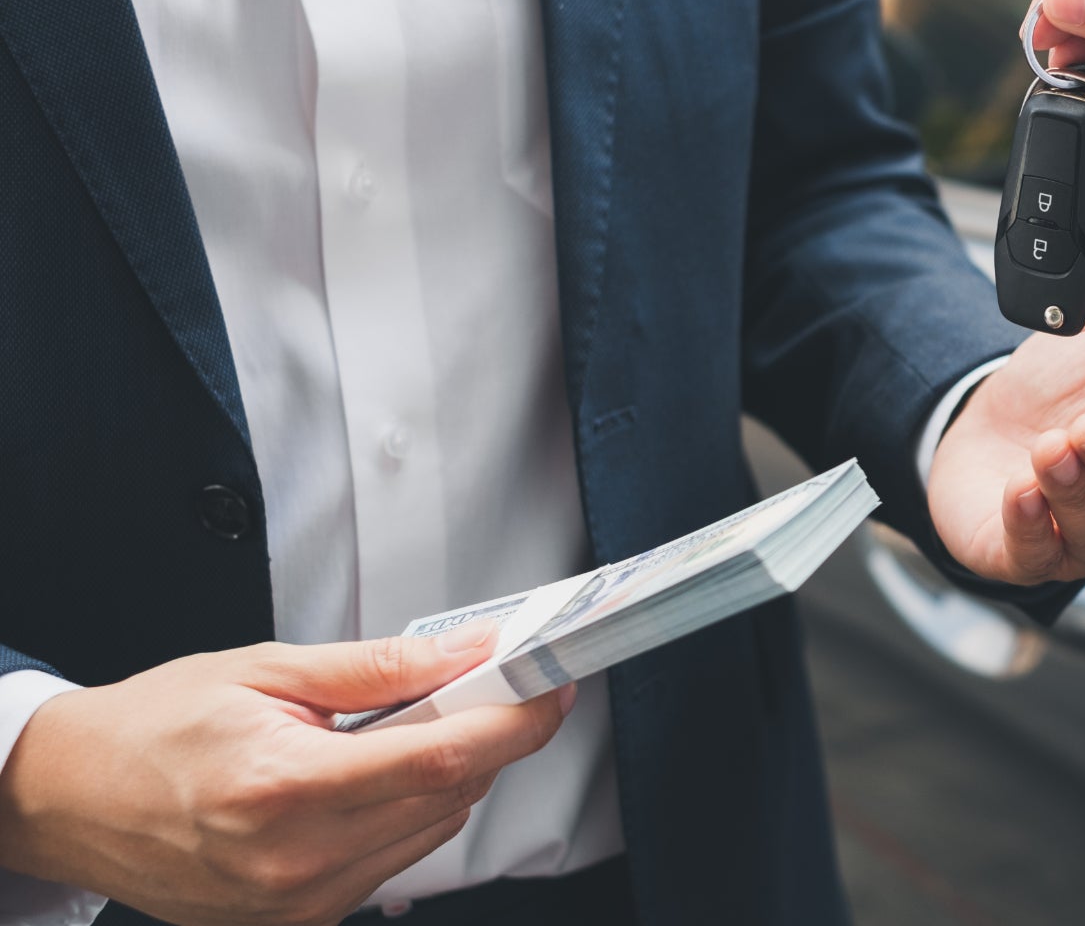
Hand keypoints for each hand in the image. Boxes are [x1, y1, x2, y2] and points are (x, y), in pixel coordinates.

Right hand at [0, 624, 573, 925]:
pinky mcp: (299, 922)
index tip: (551, 686)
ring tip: (392, 732)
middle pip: (450, 796)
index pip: (443, 757)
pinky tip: (362, 780)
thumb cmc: (154, 728)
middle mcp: (295, 861)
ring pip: (432, 831)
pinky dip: (403, 813)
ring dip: (444, 775)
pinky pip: (393, 862)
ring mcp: (298, 903)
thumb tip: (473, 649)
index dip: (515, 719)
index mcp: (285, 788)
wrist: (70, 798)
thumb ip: (383, 666)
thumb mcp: (268, 670)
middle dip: (485, 736)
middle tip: (480, 685)